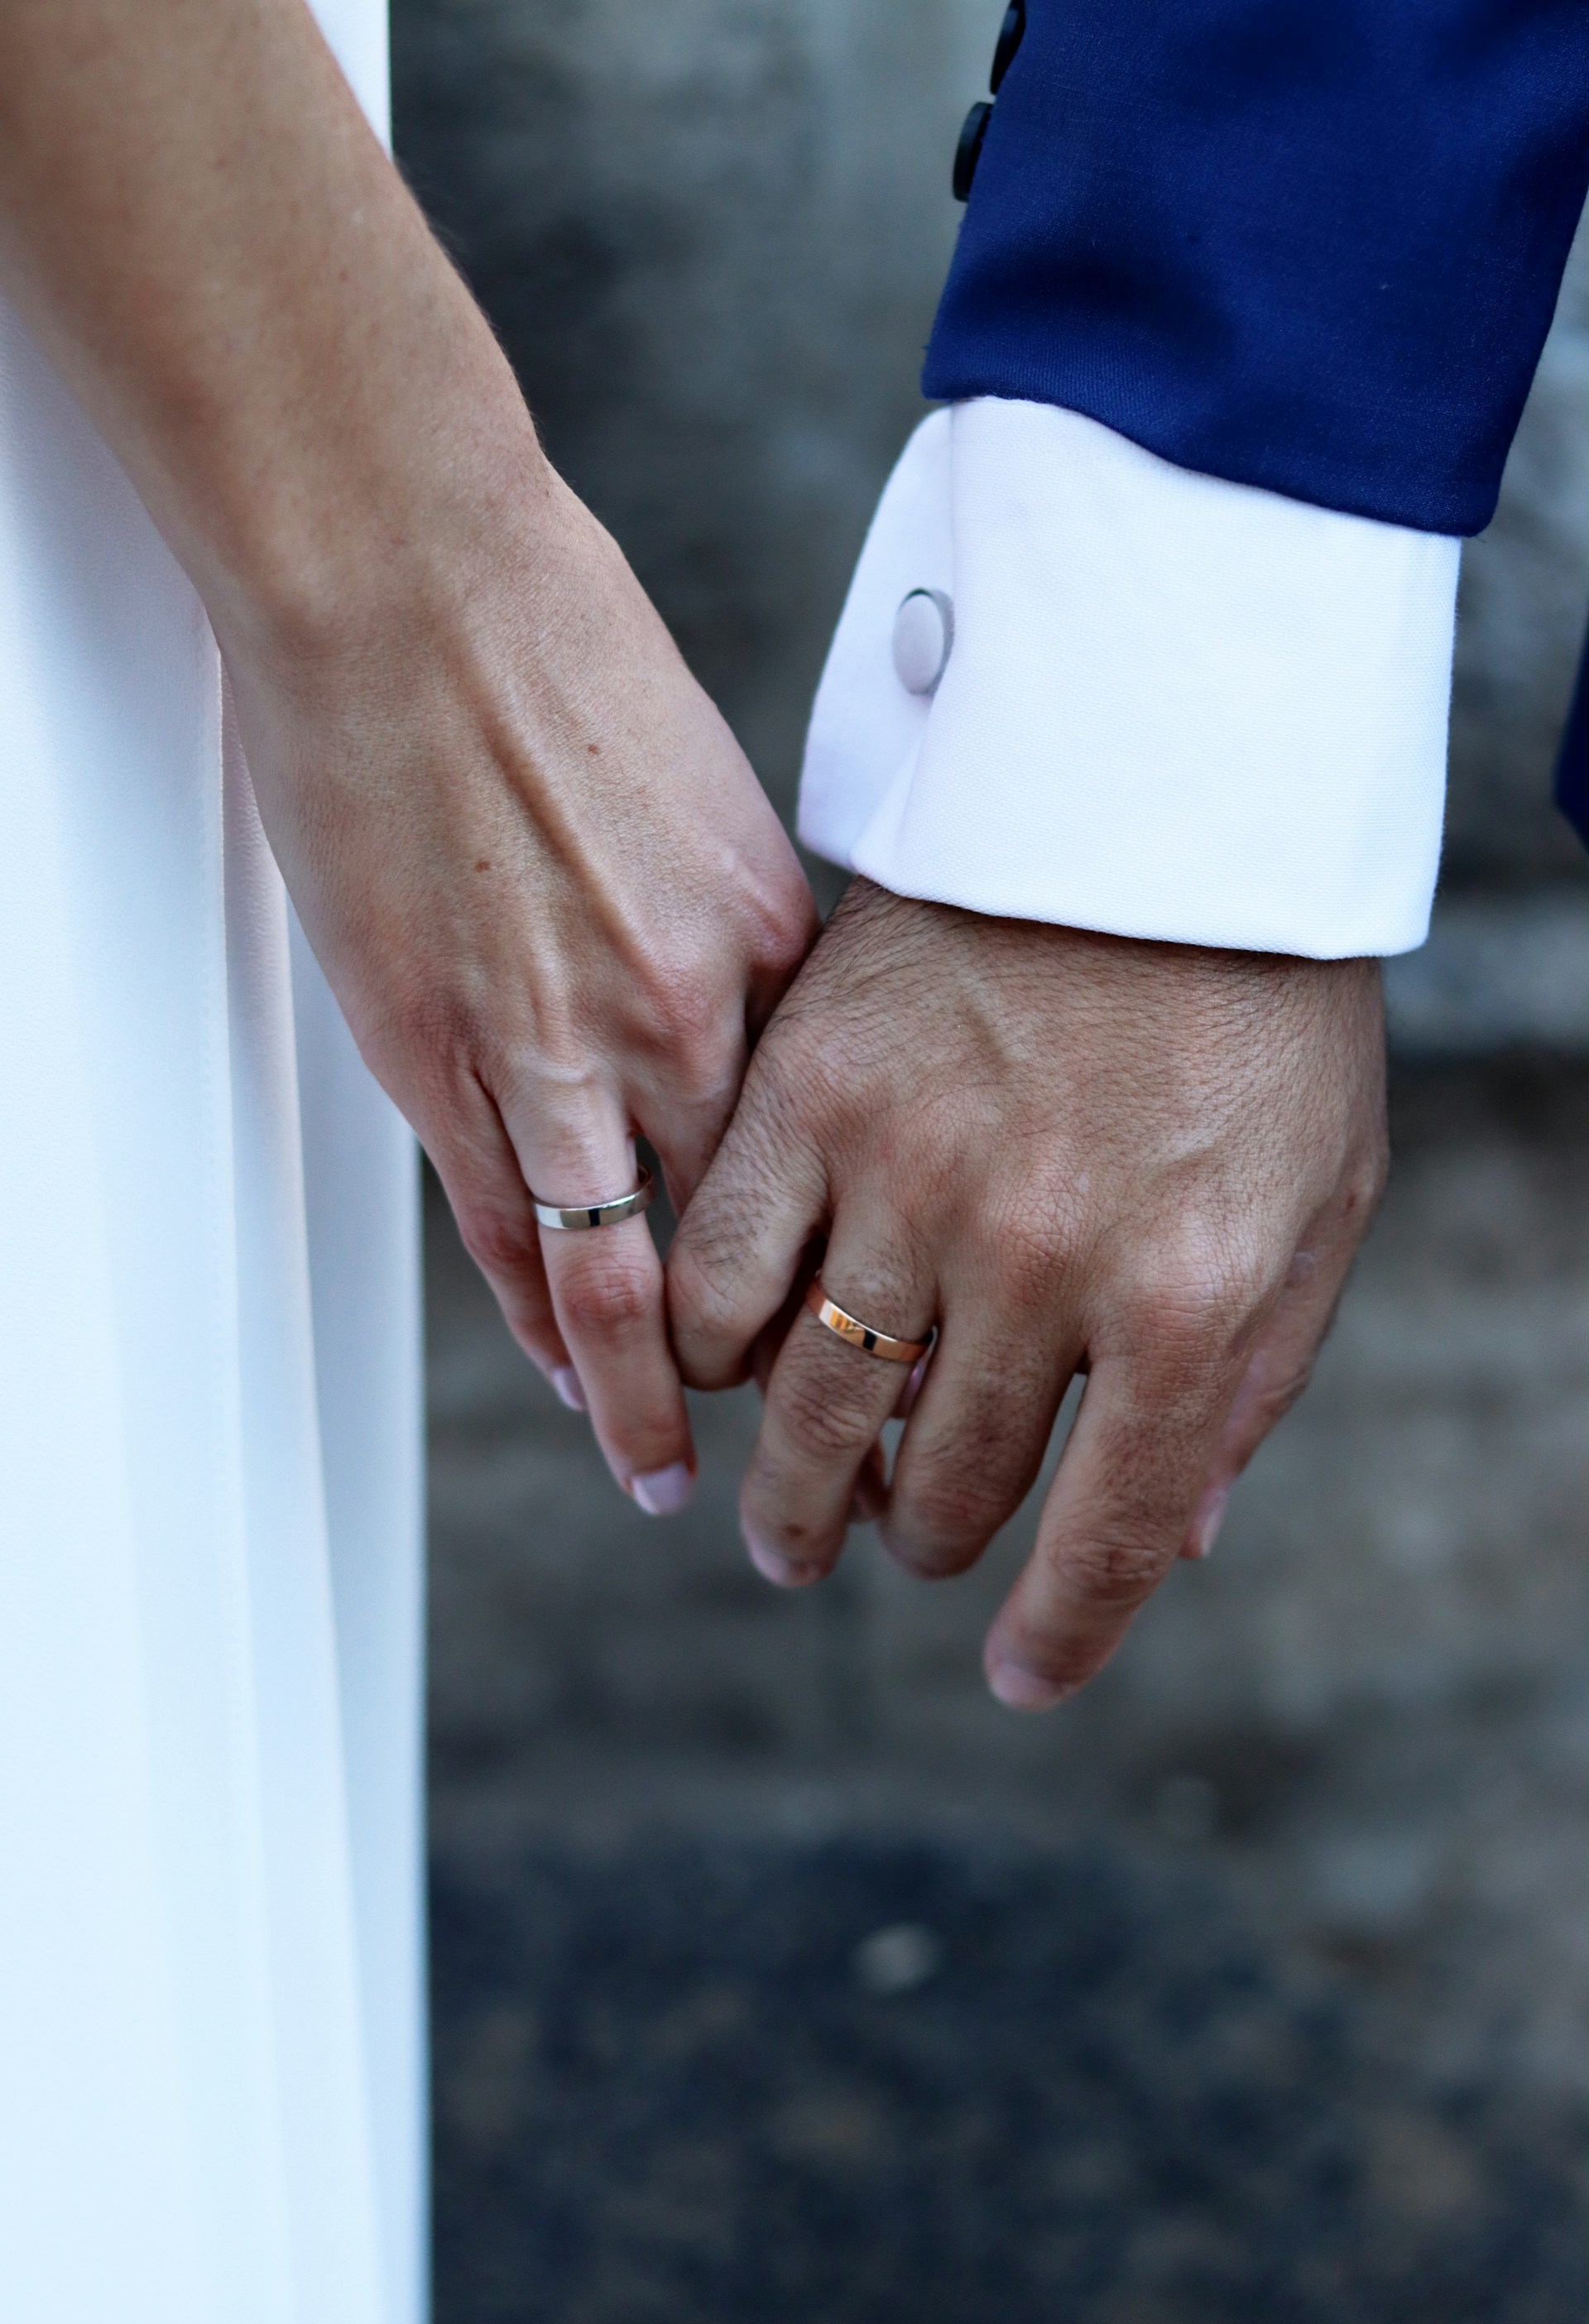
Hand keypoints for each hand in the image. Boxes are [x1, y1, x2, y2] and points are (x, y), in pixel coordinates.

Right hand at [0, 0, 816, 1514]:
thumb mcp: (721, 807)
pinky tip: (583, 1390)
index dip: (908, 1274)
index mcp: (778, 950)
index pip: (861, 1163)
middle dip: (814, 1378)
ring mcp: (558, 1053)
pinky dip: (548, 1334)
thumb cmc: (564, 663)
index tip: (947, 1350)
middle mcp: (686, 1020)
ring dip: (659, 1403)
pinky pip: (509, 1242)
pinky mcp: (442, 1063)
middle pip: (768, 1248)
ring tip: (689, 1484)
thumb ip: (764, 939)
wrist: (413, 585)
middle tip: (849, 1472)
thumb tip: (808, 1029)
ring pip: (628, 1285)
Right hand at [668, 878, 1385, 1700]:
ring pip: (808, 1408)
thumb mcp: (1318, 1198)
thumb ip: (1253, 1376)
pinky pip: (716, 1274)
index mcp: (1187, 1297)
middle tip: (898, 1546)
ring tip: (783, 1526)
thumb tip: (1179, 1538)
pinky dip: (709, 1349)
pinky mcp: (810, 1093)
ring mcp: (911, 1175)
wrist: (1170, 800)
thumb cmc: (1261, 1004)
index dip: (1060, 1633)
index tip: (1021, 1674)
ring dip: (789, 1498)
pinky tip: (725, 1368)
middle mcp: (1040, 1260)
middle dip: (920, 1547)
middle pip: (940, 1486)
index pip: (1107, 1534)